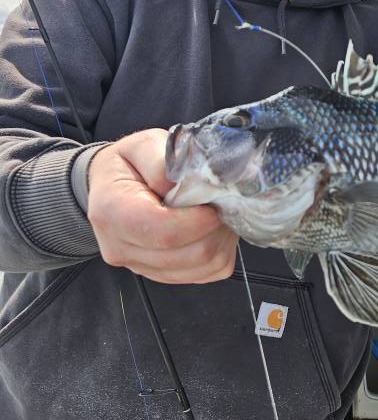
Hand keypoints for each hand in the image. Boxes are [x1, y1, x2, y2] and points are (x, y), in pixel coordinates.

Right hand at [87, 129, 238, 283]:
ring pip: (199, 268)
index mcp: (112, 211)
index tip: (215, 205)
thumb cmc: (127, 164)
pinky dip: (219, 254)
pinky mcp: (159, 274)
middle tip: (224, 204)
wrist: (110, 185)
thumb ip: (163, 162)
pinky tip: (213, 229)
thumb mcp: (142, 145)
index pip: (163, 232)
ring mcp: (139, 266)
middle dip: (214, 230)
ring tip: (219, 213)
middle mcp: (121, 246)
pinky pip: (204, 274)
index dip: (198, 222)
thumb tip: (188, 184)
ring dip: (220, 241)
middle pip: (185, 254)